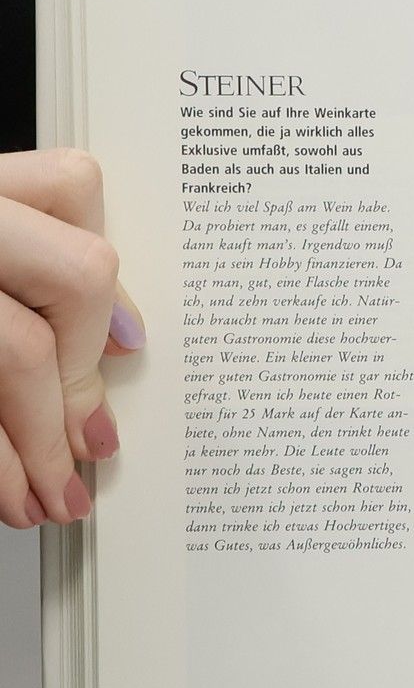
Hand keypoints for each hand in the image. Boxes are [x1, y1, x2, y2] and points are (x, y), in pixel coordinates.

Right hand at [0, 150, 143, 525]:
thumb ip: (37, 271)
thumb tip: (123, 341)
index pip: (74, 187)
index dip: (110, 271)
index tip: (129, 347)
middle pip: (77, 273)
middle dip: (85, 376)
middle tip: (89, 449)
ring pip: (17, 348)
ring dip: (42, 446)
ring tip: (54, 500)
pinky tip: (9, 496)